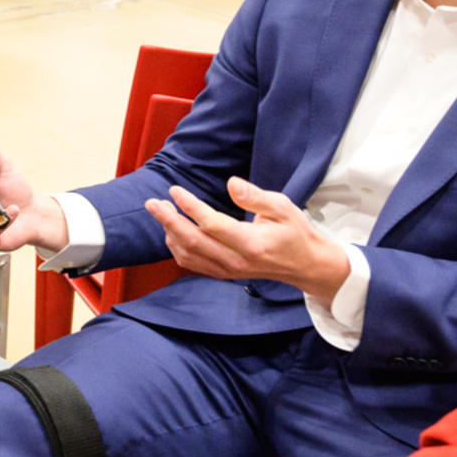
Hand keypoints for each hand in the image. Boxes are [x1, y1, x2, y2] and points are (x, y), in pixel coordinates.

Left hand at [142, 178, 351, 296]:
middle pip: (192, 242)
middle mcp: (236, 261)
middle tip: (152, 202)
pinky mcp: (223, 274)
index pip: (212, 225)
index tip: (174, 190)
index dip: (190, 207)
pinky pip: (192, 264)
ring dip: (169, 233)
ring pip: (188, 255)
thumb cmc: (294, 231)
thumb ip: (256, 196)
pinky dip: (176, 248)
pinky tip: (172, 231)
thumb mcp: (283, 207)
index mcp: (251, 243)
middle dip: (168, 221)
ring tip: (160, 212)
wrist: (304, 265)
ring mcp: (228, 270)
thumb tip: (231, 183)